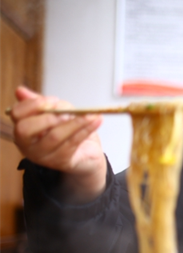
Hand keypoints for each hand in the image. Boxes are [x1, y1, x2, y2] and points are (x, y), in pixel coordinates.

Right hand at [9, 86, 106, 202]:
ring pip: (55, 136)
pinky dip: (86, 129)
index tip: (54, 99)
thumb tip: (21, 91)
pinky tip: (96, 120)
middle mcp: (28, 144)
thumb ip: (42, 103)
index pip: (16, 114)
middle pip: (26, 129)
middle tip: (67, 112)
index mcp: (23, 128)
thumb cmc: (68, 130)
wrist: (87, 152)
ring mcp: (43, 156)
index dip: (33, 105)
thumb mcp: (56, 112)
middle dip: (47, 117)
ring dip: (75, 122)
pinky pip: (73, 143)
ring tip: (90, 114)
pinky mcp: (61, 161)